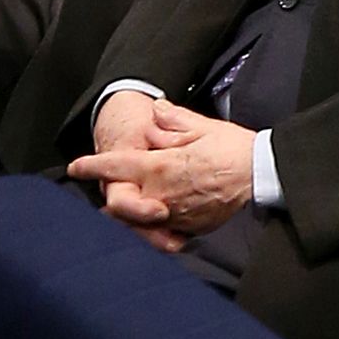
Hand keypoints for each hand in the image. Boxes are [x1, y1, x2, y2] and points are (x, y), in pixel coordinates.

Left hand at [69, 93, 256, 248]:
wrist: (262, 173)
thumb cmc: (233, 148)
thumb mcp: (201, 126)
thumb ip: (172, 120)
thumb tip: (155, 109)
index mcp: (160, 166)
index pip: (116, 167)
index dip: (92, 166)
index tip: (76, 167)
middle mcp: (161, 194)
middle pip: (119, 202)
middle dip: (108, 197)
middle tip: (103, 192)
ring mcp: (175, 214)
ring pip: (138, 220)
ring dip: (128, 213)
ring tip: (122, 210)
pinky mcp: (190, 226)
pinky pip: (163, 229)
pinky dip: (154, 224)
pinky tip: (155, 218)